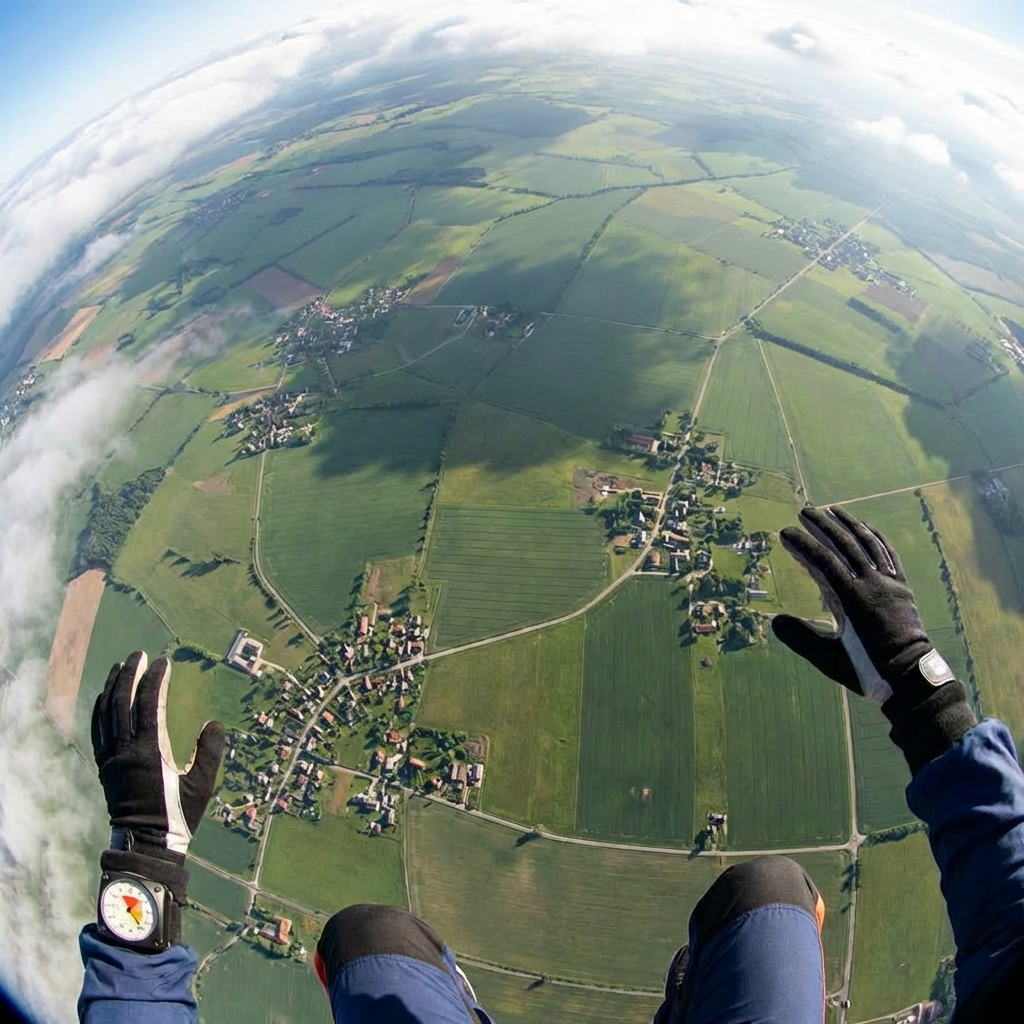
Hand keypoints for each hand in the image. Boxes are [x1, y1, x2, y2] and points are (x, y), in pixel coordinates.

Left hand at [91, 651, 223, 858]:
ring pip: (106, 713)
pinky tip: (104, 696)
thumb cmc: (178, 815)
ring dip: (113, 686)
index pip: (149, 704)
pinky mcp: (104, 766)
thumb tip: (214, 723)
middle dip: (131, 674)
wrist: (145, 842)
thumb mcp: (202, 784)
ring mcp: (111, 758)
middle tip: (141, 654)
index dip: (155, 679)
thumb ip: (210, 752)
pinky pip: (97, 730)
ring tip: (121, 666)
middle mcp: (126, 751)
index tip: (164, 662)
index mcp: (150, 751)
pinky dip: (100, 708)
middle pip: (123, 702)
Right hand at [772, 506, 974, 773]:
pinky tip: (867, 528)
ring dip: (849, 524)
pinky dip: (876, 538)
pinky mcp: (901, 587)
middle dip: (823, 526)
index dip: (803, 545)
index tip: (786, 533)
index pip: (823, 562)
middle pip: (845, 546)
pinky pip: (889, 554)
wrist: (912, 678)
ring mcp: (889, 584)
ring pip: (868, 545)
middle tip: (804, 511)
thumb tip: (775, 621)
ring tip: (832, 510)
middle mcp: (871, 584)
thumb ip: (801, 638)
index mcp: (851, 599)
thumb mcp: (828, 658)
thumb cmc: (868, 670)